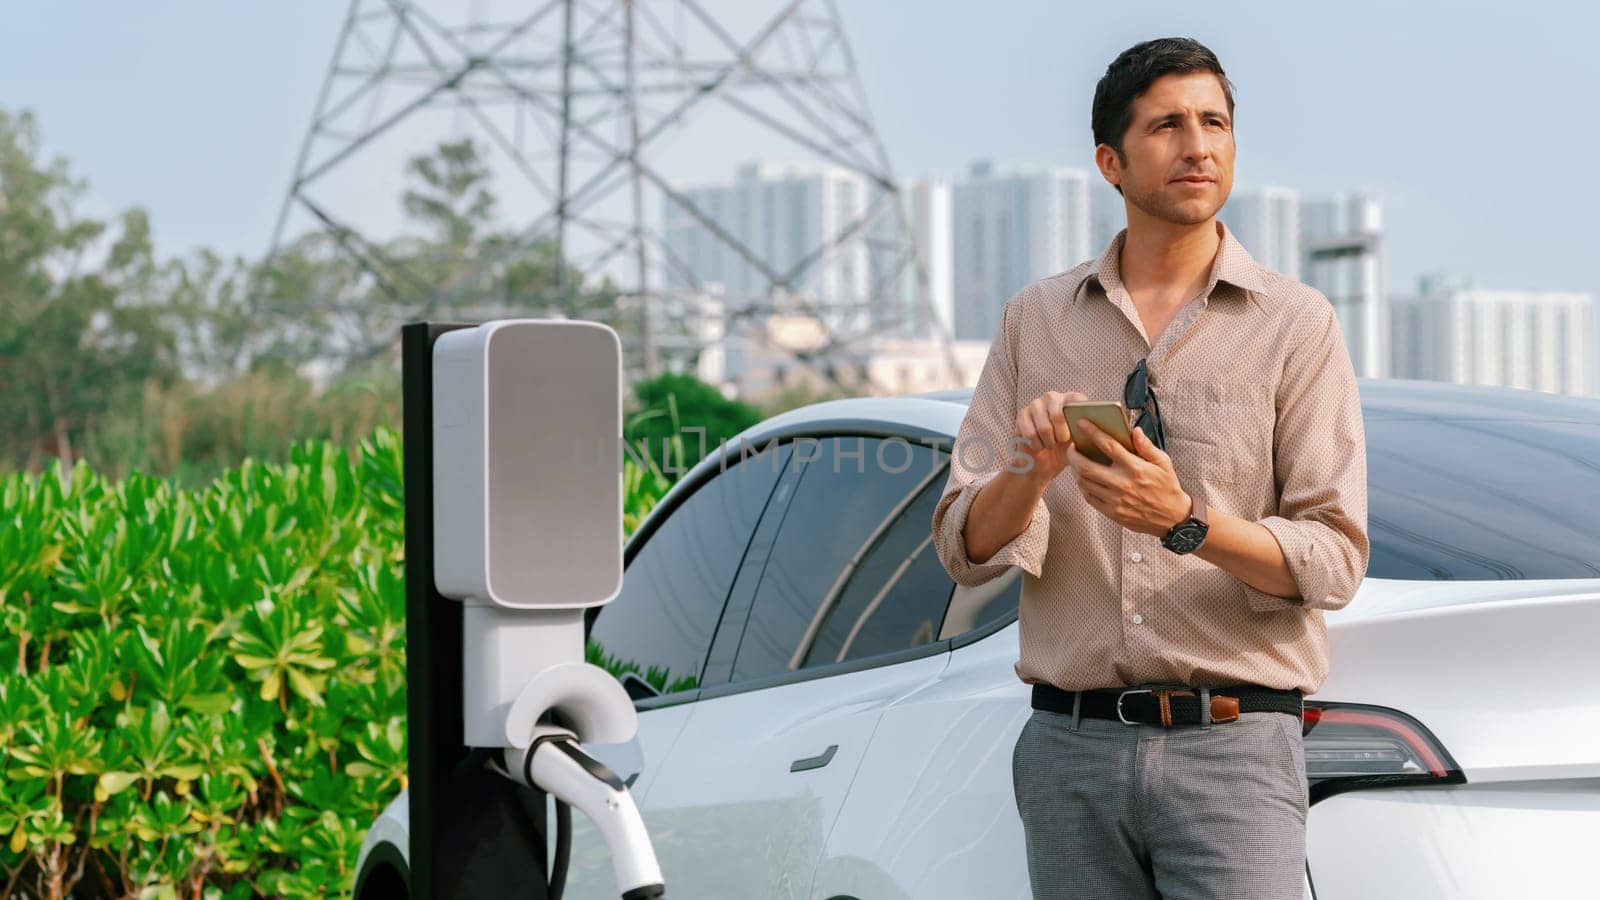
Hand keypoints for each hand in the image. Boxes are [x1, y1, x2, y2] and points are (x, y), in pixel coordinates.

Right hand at [1012, 391, 1086, 483]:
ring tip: (1050, 445)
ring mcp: (1035, 404)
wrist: (1043, 462)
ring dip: (1049, 442)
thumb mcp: (1080, 443)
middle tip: (1061, 441)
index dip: (1078, 416)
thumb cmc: (1065, 450)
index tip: (1077, 433)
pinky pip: (1030, 434)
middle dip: (1061, 435)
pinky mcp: (1022, 414)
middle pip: (1058, 414)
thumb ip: (1088, 432)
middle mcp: (1052, 397)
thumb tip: (1097, 430)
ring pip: (1044, 428)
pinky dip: (1037, 445)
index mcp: (1070, 399)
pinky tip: (1039, 446)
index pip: (1077, 400)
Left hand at [1065, 420, 1192, 536]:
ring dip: (1076, 470)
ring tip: (1076, 462)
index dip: (1092, 432)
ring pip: (1084, 482)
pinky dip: (1083, 486)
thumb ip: (1147, 446)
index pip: (1108, 446)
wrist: (1171, 518)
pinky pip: (1089, 497)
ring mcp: (1115, 500)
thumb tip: (1134, 431)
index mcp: (1135, 468)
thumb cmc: (1167, 487)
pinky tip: (1084, 479)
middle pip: (1086, 467)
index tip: (1081, 423)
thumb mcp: (1164, 463)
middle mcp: (1122, 483)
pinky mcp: (1112, 512)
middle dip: (1074, 454)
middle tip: (1072, 447)